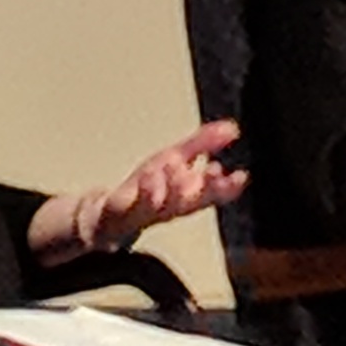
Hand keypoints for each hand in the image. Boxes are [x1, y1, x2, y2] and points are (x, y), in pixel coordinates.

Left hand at [31, 120, 248, 260]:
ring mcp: (140, 212)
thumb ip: (203, 144)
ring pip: (158, 206)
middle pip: (188, 202)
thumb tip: (233, 127)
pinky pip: (126, 205)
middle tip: (214, 172)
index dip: (226, 188)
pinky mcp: (115, 212)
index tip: (241, 176)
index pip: (210, 195)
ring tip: (176, 164)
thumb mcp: (174, 159)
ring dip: (170, 188)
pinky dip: (139, 192)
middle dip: (204, 189)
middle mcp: (165, 208)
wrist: (104, 217)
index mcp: (182, 197)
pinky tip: (150, 174)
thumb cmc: (144, 189)